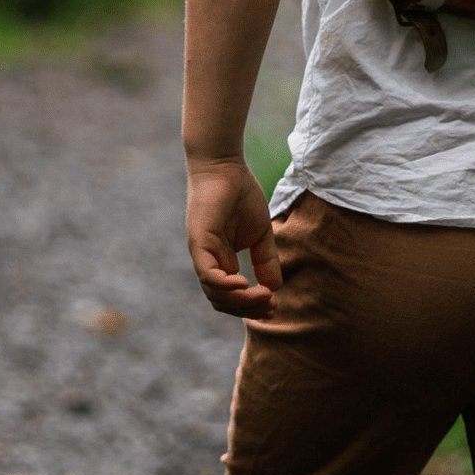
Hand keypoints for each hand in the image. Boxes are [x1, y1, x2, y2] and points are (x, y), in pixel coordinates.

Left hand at [185, 156, 284, 318]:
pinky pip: (207, 273)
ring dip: (240, 301)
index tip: (274, 304)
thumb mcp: (260, 234)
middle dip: (247, 309)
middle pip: (222, 301)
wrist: (224, 166)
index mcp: (221, 260)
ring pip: (214, 292)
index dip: (251, 306)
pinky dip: (224, 285)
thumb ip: (266, 260)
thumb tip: (275, 289)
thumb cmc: (241, 195)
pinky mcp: (198, 242)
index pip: (231, 296)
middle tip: (271, 305)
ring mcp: (201, 253)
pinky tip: (243, 285)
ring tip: (263, 296)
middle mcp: (208, 261)